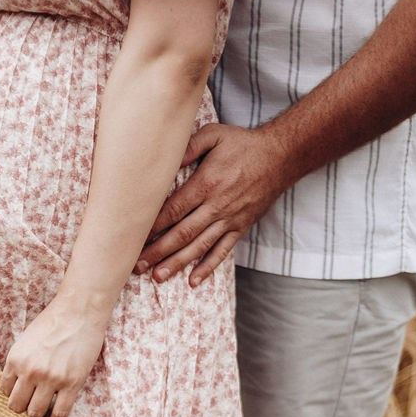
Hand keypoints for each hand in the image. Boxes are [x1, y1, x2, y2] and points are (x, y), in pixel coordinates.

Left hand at [1, 293, 107, 416]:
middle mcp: (30, 371)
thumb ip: (20, 361)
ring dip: (38, 415)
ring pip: (35, 413)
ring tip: (43, 412)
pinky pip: (58, 413)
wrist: (79, 311)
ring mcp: (50, 379)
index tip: (23, 392)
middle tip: (31, 404)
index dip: (13, 393)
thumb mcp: (26, 340)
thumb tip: (17, 384)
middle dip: (22, 407)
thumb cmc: (53, 322)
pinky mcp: (71, 384)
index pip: (5, 390)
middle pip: (16, 406)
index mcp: (15, 359)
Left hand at [136, 122, 288, 285]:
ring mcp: (229, 219)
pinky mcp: (240, 227)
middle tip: (138, 264)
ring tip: (158, 276)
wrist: (280, 157)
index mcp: (206, 184)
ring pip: (199, 246)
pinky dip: (208, 267)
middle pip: (182, 233)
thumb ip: (188, 147)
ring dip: (177, 263)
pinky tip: (194, 281)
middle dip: (159, 250)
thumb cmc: (243, 144)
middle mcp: (217, 206)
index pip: (174, 210)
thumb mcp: (214, 135)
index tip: (135, 237)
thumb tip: (165, 160)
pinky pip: (223, 251)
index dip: (153, 226)